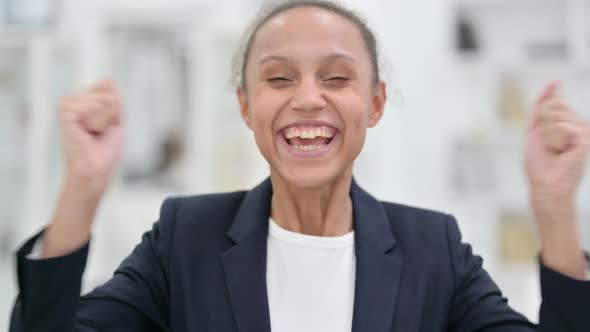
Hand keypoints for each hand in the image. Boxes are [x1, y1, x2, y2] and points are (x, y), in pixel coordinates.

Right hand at [41, 79, 125, 257]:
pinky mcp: (65, 111)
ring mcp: (67, 104)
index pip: (109, 87)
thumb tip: (106, 78)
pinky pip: (95, 106)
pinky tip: (87, 133)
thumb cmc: (105, 149)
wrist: (96, 169)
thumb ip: (114, 97)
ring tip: (94, 133)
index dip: (116, 110)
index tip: (106, 127)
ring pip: (105, 100)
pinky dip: (99, 122)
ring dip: (107, 120)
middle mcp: (71, 100)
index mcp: (81, 100)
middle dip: (113, 115)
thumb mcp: (116, 118)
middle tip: (100, 133)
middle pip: (109, 93)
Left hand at [525, 81, 588, 278]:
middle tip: (546, 143)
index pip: (555, 99)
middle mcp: (578, 123)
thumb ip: (541, 106)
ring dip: (546, 133)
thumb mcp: (535, 129)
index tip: (549, 105)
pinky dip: (554, 139)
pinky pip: (562, 126)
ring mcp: (583, 130)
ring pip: (556, 114)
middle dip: (542, 123)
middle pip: (553, 103)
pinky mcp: (585, 138)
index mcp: (567, 122)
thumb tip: (554, 83)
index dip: (547, 98)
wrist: (545, 185)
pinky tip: (561, 151)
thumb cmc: (539, 162)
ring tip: (553, 148)